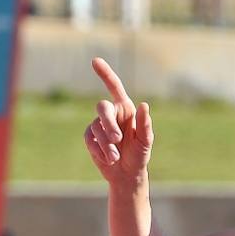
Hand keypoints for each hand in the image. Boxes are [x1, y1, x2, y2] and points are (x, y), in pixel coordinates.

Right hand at [84, 57, 153, 184]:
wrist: (127, 175)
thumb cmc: (139, 155)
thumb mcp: (145, 141)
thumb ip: (145, 124)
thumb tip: (144, 105)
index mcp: (125, 109)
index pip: (114, 87)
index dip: (105, 74)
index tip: (95, 61)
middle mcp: (111, 114)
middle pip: (102, 108)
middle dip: (108, 123)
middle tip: (117, 139)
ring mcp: (99, 125)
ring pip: (95, 127)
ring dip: (106, 144)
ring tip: (115, 157)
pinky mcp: (90, 138)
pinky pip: (89, 139)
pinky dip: (98, 149)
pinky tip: (107, 158)